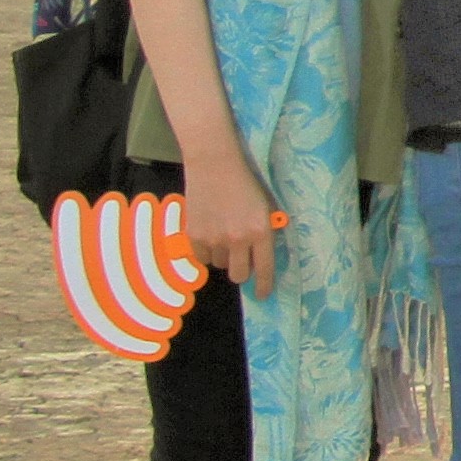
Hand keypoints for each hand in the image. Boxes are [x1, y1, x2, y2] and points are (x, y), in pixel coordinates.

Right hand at [174, 137, 280, 298]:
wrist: (215, 166)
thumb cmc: (246, 185)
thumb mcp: (266, 208)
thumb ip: (266, 232)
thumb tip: (262, 258)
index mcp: (261, 232)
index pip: (265, 268)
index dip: (264, 286)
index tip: (263, 295)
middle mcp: (238, 239)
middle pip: (239, 274)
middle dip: (242, 272)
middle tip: (242, 261)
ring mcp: (214, 239)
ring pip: (219, 264)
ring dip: (223, 256)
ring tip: (224, 234)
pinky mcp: (194, 236)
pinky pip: (201, 258)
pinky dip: (206, 252)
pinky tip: (210, 234)